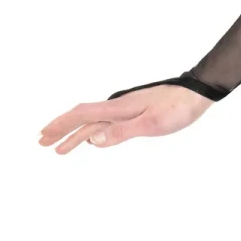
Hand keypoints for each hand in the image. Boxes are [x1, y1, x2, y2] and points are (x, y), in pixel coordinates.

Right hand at [37, 85, 213, 153]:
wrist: (198, 91)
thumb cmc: (178, 108)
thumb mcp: (152, 124)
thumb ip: (121, 132)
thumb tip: (91, 141)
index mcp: (118, 108)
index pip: (82, 115)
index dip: (61, 125)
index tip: (43, 136)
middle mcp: (118, 106)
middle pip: (82, 117)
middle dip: (61, 130)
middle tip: (42, 142)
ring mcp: (127, 108)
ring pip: (94, 122)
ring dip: (75, 133)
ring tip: (60, 148)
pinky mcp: (136, 111)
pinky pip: (107, 122)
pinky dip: (93, 131)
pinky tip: (92, 138)